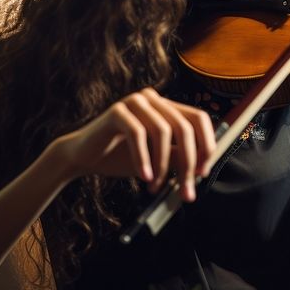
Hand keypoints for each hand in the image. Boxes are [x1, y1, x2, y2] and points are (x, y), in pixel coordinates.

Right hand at [49, 88, 215, 201]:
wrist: (84, 157)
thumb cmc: (122, 157)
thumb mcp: (158, 158)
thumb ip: (179, 156)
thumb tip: (202, 167)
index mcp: (167, 107)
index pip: (199, 118)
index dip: (206, 145)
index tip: (202, 173)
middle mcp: (154, 99)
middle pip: (184, 127)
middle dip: (188, 162)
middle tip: (185, 190)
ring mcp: (135, 101)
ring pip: (163, 132)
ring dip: (163, 165)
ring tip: (156, 186)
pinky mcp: (117, 110)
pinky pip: (138, 135)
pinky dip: (144, 159)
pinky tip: (144, 177)